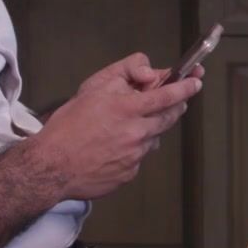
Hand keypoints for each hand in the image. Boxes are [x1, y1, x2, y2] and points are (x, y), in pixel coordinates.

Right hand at [39, 54, 201, 198]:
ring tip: (121, 128)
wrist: (51, 166)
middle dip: (175, 107)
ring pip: (152, 138)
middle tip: (174, 102)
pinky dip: (132, 150)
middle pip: (169, 118)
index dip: (186, 88)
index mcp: (128, 109)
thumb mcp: (93, 87)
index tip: (196, 82)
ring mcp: (135, 156)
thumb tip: (151, 74)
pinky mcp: (129, 174)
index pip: (168, 95)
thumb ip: (125, 73)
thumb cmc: (68, 125)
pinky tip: (111, 149)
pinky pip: (138, 158)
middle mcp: (136, 133)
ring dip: (147, 129)